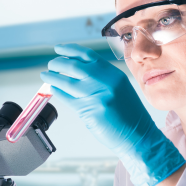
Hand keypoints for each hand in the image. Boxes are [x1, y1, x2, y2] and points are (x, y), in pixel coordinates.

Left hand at [40, 44, 185, 185]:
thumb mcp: (119, 89)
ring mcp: (97, 96)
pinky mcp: (90, 111)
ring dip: (53, 77)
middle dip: (58, 64)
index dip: (70, 50)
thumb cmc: (129, 115)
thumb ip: (101, 78)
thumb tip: (76, 71)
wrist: (138, 136)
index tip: (59, 49)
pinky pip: (68, 99)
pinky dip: (58, 92)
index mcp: (113, 74)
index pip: (87, 55)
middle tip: (50, 65)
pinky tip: (54, 90)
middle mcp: (105, 81)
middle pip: (74, 66)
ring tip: (46, 76)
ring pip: (67, 82)